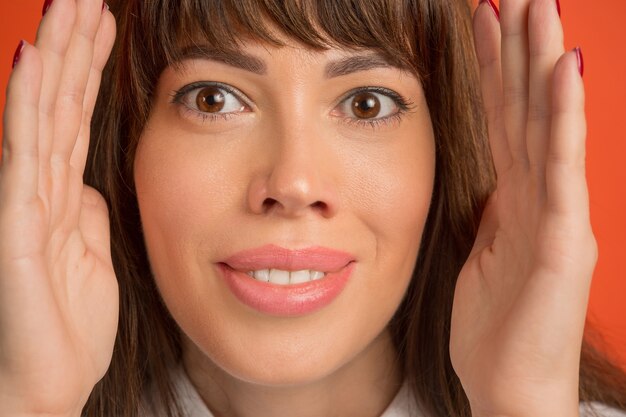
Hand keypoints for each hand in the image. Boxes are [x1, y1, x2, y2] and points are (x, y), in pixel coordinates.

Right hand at [0, 0, 116, 414]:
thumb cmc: (67, 324)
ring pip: (41, 115)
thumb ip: (87, 213)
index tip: (108, 25)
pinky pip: (26, 155)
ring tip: (68, 8)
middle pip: (60, 104)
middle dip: (73, 47)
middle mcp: (42, 188)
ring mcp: (25, 202)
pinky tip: (34, 62)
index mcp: (65, 195)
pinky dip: (29, 107)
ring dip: (55, 59)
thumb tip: (91, 183)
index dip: (90, 70)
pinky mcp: (17, 224)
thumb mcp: (92, 256)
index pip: (78, 117)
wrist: (47, 382)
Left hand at [449, 1, 592, 415]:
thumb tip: (492, 176)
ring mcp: (557, 217)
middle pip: (527, 110)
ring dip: (542, 65)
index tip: (482, 18)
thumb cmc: (495, 324)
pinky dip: (564, 121)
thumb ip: (493, 209)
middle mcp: (542, 198)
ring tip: (539, 8)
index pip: (504, 119)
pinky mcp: (562, 244)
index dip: (494, 69)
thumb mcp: (485, 250)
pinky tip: (564, 73)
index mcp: (518, 198)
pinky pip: (561, 172)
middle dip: (520, 47)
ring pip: (548, 127)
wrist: (508, 386)